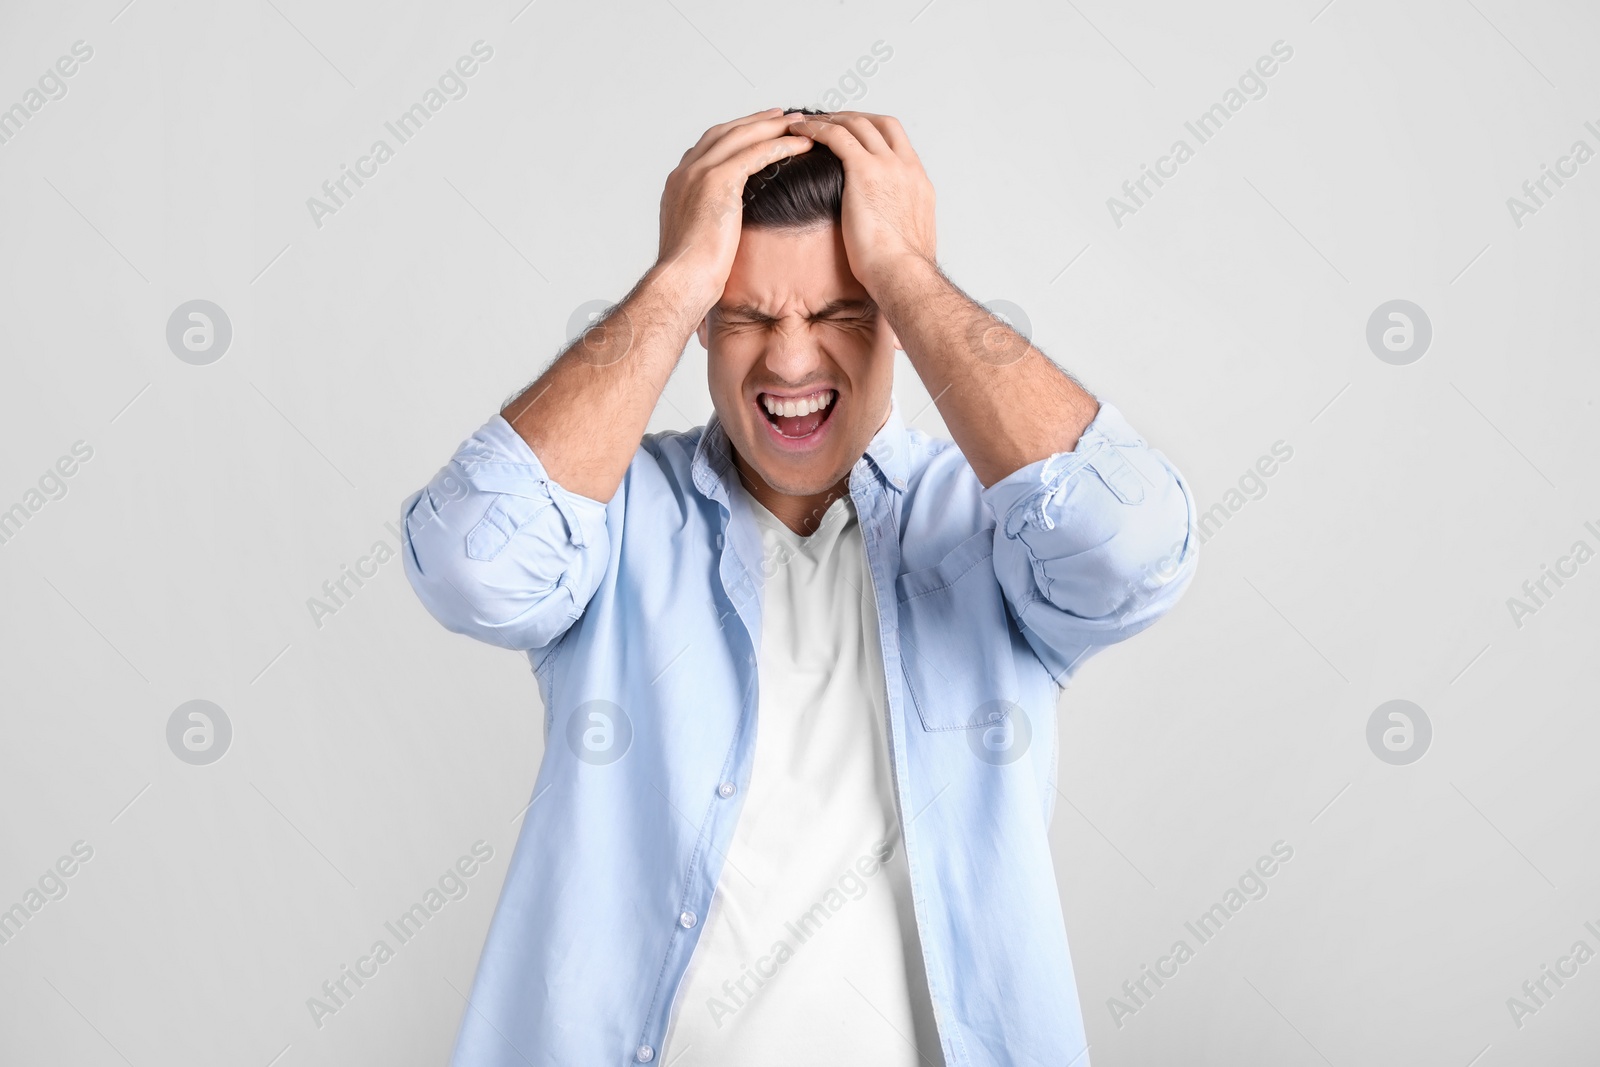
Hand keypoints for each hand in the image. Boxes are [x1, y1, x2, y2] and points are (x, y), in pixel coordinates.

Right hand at [654, 108, 814, 314]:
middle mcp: (685, 172)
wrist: (683, 280)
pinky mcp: (717, 181)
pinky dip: (780, 145)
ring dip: (773, 127)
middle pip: (726, 132)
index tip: (757, 129)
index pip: (710, 146)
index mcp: (679, 183)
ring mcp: (699, 173)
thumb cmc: (691, 272)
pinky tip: (801, 144)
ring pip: (742, 136)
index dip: (736, 134)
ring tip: (798, 123)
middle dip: (756, 121)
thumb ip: (708, 218)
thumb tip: (723, 224)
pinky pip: (755, 153)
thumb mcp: (698, 237)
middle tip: (782, 115)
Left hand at [783, 111, 936, 297]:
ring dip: (832, 118)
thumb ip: (898, 225)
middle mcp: (907, 168)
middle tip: (830, 121)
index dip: (874, 133)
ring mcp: (888, 165)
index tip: (855, 137)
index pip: (898, 143)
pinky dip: (817, 128)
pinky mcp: (865, 171)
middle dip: (854, 117)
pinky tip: (800, 130)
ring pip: (858, 124)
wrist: (902, 274)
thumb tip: (888, 236)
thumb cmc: (901, 270)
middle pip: (881, 123)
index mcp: (919, 183)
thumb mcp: (909, 240)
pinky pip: (837, 136)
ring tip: (809, 122)